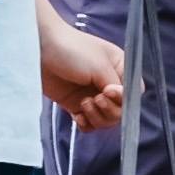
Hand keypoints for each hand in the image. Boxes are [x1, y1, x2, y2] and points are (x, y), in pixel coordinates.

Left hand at [37, 0, 126, 128]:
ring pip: (106, 120)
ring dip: (97, 117)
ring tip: (83, 103)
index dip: (124, 99)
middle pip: (120, 110)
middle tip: (95, 98)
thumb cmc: (72, 50)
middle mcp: (108, 83)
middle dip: (109, 110)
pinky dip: (86, 123)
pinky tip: (77, 115)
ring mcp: (92, 95)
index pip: (133, 93)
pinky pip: (89, 124)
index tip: (108, 91)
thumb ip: (116, 85)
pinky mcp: (76, 105)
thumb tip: (123, 102)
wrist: (40, 50)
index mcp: (119, 68)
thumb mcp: (100, 65)